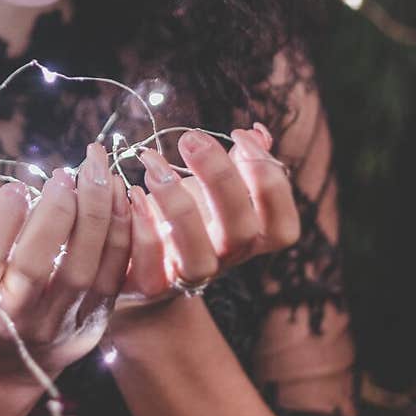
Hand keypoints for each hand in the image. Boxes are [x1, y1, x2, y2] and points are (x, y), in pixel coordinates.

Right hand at [0, 141, 131, 382]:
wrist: (9, 355)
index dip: (1, 218)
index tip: (16, 187)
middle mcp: (15, 315)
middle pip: (36, 265)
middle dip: (54, 212)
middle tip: (63, 174)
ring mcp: (58, 321)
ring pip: (82, 269)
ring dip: (95, 214)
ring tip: (96, 172)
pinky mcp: (93, 320)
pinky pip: (113, 274)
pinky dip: (120, 232)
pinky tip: (119, 195)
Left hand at [111, 123, 300, 318]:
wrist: (145, 268)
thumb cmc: (188, 218)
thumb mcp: (213, 189)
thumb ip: (238, 163)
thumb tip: (257, 132)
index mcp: (251, 237)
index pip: (282, 226)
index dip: (269, 181)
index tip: (239, 134)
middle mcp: (226, 259)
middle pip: (241, 232)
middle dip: (220, 179)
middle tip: (191, 138)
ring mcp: (190, 276)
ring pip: (198, 258)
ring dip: (176, 205)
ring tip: (152, 162)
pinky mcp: (151, 284)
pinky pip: (150, 267)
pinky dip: (142, 228)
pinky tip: (134, 194)